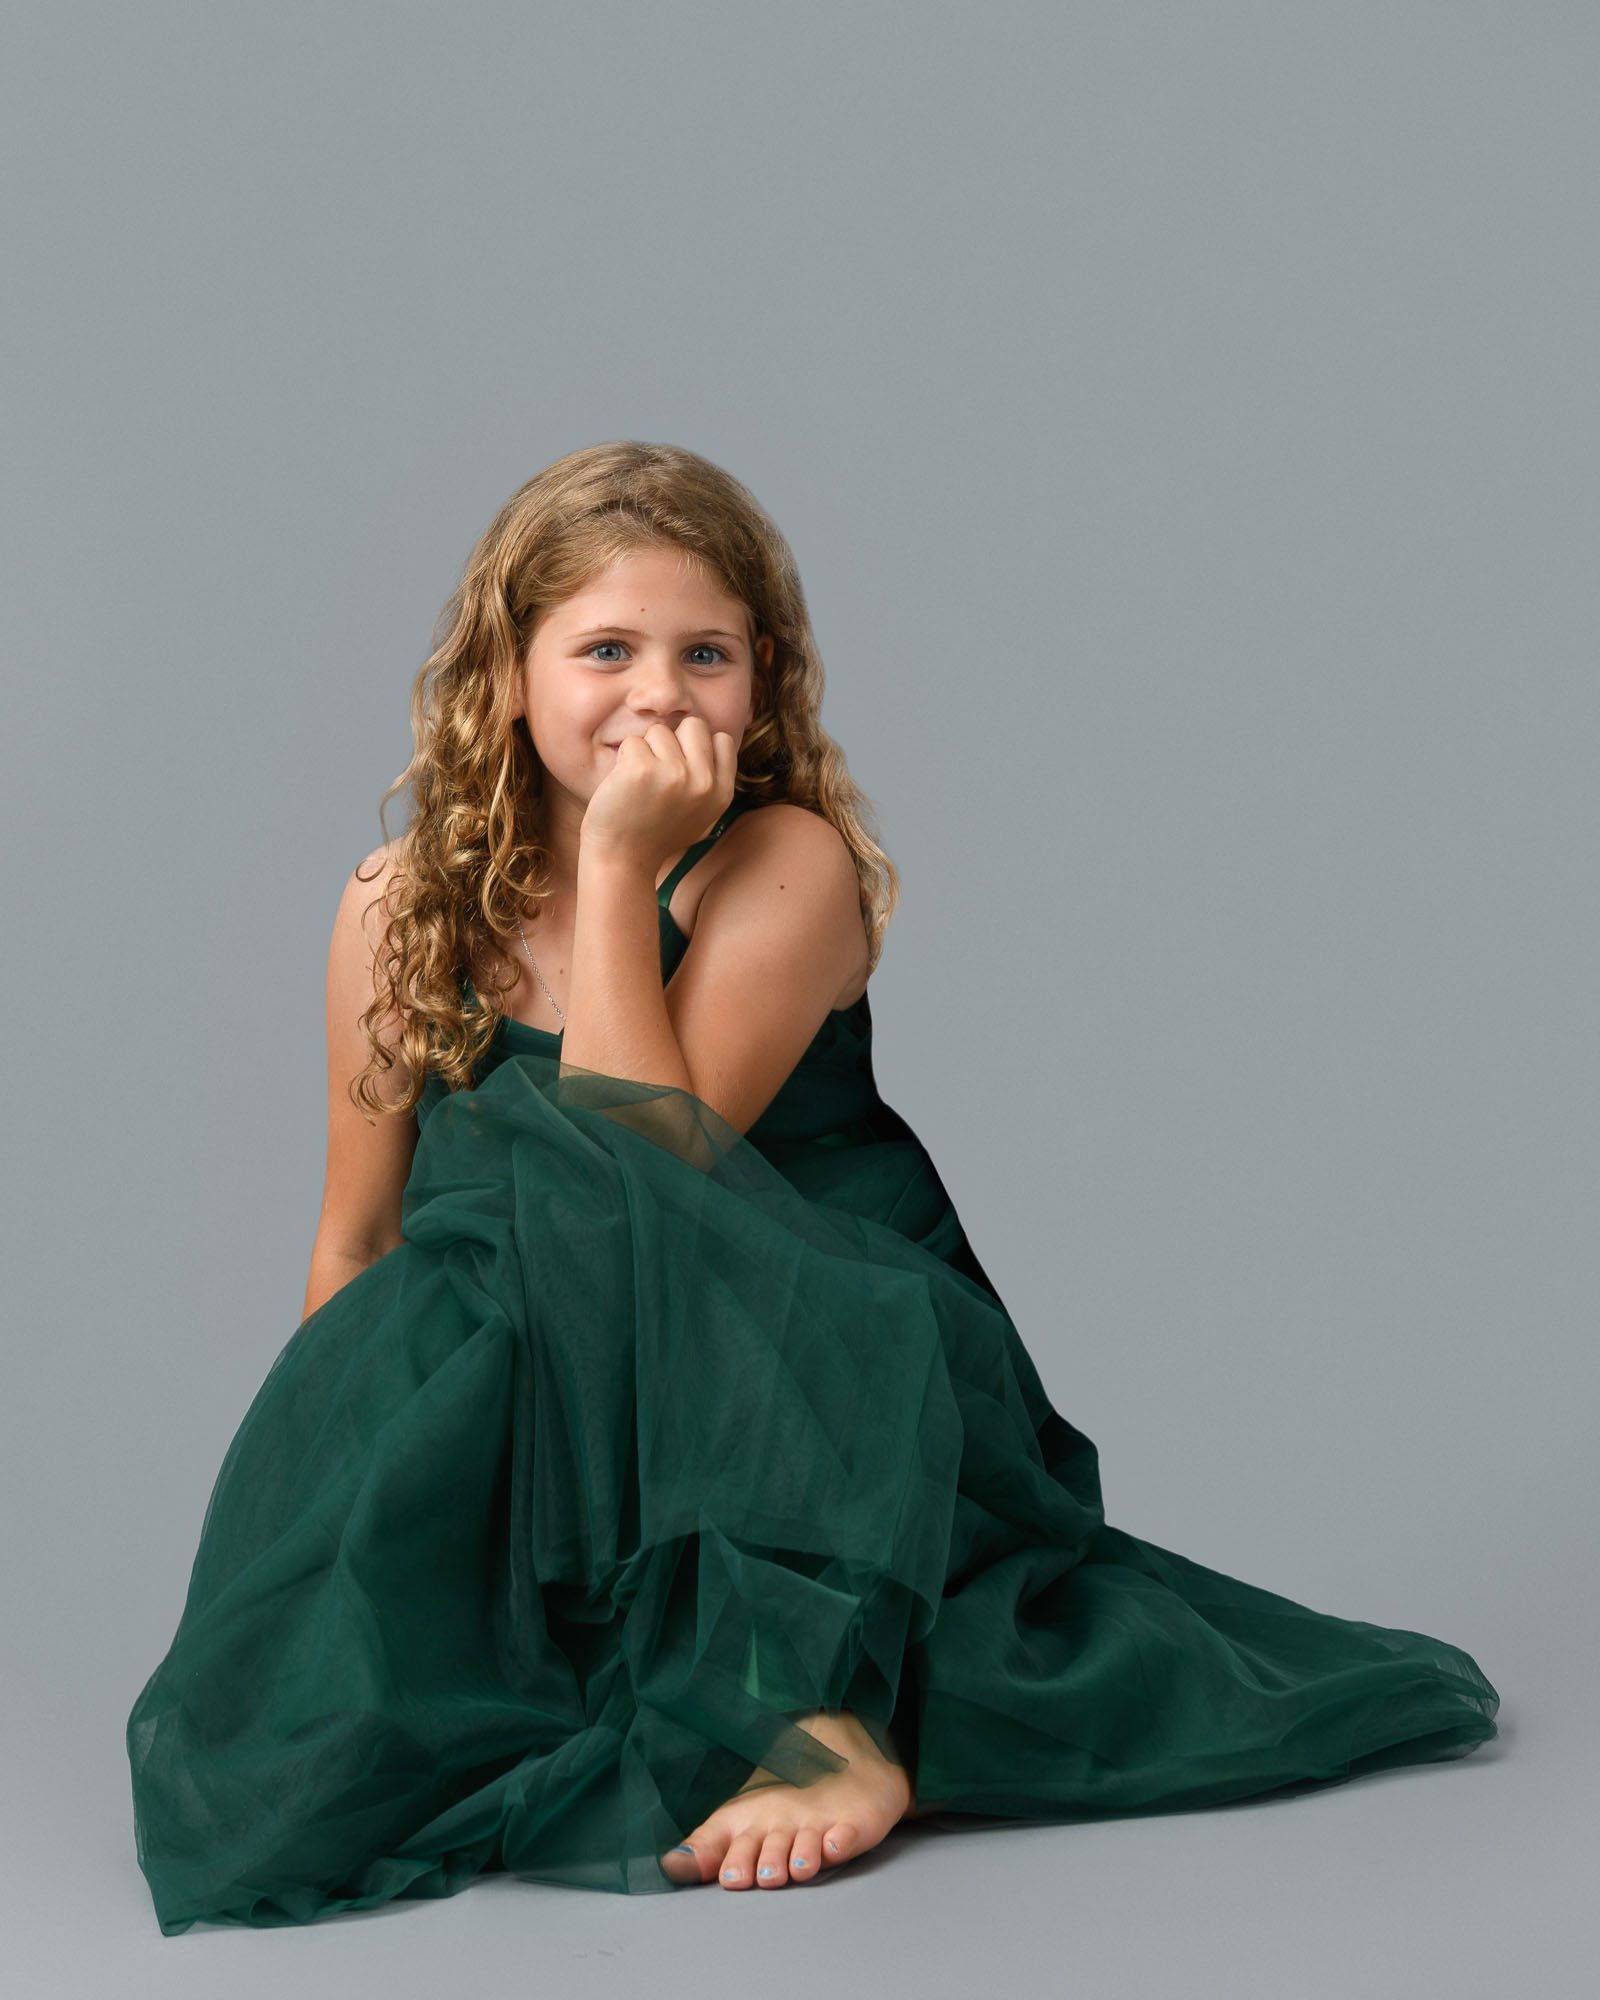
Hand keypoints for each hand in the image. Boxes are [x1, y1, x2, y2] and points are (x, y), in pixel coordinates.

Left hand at [580, 716, 738, 874]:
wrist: (622, 860)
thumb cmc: (656, 833)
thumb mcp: (700, 813)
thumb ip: (711, 778)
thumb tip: (714, 737)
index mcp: (722, 793)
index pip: (722, 739)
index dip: (697, 747)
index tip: (680, 770)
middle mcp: (704, 783)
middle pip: (693, 725)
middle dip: (673, 742)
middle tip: (658, 773)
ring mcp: (675, 774)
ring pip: (660, 731)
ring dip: (645, 752)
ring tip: (639, 784)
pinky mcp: (642, 770)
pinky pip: (633, 742)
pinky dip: (623, 760)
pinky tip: (623, 786)